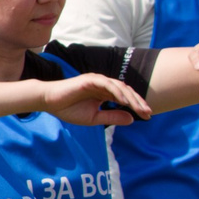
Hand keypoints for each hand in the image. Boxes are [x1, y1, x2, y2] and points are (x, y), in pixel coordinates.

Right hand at [35, 73, 149, 126]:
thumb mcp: (95, 118)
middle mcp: (103, 85)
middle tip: (148, 113)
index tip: (148, 116)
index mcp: (105, 93)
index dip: (138, 106)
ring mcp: (97, 81)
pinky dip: (117, 92)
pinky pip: (107, 84)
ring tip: (139, 108)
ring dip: (131, 97)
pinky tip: (124, 101)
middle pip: (127, 91)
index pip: (126, 97)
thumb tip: (132, 119)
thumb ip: (112, 116)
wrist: (50, 103)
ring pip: (120, 86)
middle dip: (139, 102)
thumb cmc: (69, 109)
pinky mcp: (90, 79)